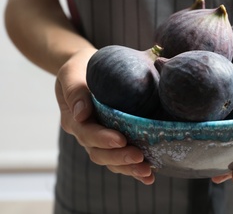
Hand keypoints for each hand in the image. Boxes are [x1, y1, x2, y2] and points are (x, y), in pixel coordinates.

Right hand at [55, 48, 154, 184]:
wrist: (87, 69)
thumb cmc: (81, 68)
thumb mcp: (72, 73)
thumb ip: (75, 91)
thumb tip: (82, 113)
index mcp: (75, 119)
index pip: (87, 133)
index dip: (103, 139)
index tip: (120, 140)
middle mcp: (86, 133)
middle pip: (99, 153)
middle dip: (119, 158)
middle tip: (139, 157)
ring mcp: (100, 139)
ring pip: (111, 160)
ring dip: (129, 168)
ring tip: (147, 172)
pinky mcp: (114, 140)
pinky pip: (121, 158)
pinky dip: (134, 168)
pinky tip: (150, 175)